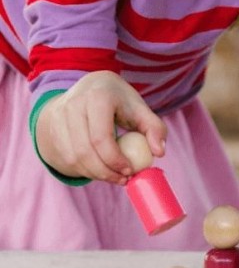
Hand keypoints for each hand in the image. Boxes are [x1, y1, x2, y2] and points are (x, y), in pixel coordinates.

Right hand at [34, 71, 166, 184]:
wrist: (88, 87)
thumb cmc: (119, 101)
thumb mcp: (139, 108)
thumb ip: (154, 128)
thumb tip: (159, 153)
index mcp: (97, 97)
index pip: (101, 137)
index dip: (114, 159)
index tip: (130, 170)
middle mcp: (73, 105)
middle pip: (85, 151)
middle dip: (105, 171)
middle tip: (123, 179)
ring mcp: (58, 117)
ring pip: (73, 158)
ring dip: (95, 174)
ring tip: (114, 177)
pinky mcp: (51, 129)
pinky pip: (66, 158)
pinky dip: (84, 170)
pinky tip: (99, 170)